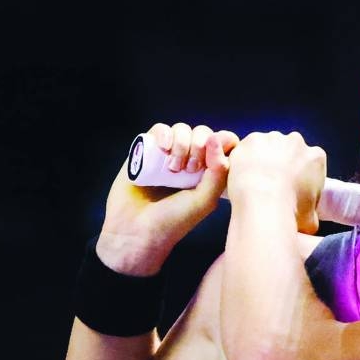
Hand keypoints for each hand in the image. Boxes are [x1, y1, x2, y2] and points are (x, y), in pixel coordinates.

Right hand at [96, 123, 239, 274]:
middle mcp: (190, 161)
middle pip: (203, 133)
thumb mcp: (205, 199)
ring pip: (182, 129)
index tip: (214, 160)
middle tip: (191, 169)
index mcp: (209, 173)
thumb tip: (218, 139)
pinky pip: (160, 129)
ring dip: (181, 143)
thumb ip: (219, 171)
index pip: (224, 144)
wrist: (135, 230)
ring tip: (173, 168)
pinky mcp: (147, 151)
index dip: (223, 143)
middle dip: (199, 146)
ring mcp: (168, 155)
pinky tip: (163, 150)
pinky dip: (165, 135)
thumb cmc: (174, 220)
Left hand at [226, 131, 325, 234]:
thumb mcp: (311, 219)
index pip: (310, 163)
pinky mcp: (251, 140)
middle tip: (272, 185)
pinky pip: (247, 149)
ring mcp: (273, 138)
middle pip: (289, 151)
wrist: (264, 203)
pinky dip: (245, 160)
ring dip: (263, 160)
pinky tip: (242, 177)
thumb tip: (308, 222)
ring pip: (268, 147)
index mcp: (316, 157)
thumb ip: (311, 214)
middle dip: (283, 164)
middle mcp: (297, 142)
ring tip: (255, 182)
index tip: (293, 189)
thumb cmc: (290, 211)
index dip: (301, 176)